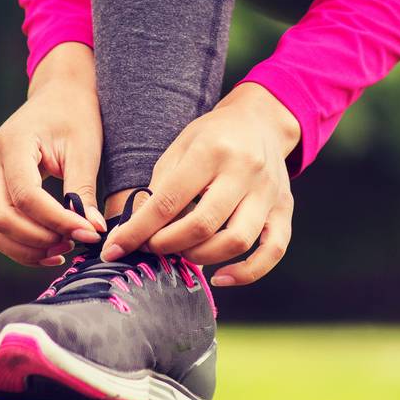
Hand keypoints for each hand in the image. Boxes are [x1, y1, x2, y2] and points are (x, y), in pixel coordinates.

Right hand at [0, 65, 109, 268]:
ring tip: (62, 251)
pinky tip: (48, 249)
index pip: (26, 195)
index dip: (55, 220)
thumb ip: (83, 191)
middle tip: (72, 245)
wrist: (60, 93)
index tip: (87, 233)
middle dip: (36, 239)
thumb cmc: (75, 115)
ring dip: (24, 248)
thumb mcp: (85, 148)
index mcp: (13, 142)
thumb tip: (93, 232)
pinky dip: (17, 243)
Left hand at [99, 83, 299, 286]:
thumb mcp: (181, 146)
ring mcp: (268, 191)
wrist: (261, 121)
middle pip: (204, 223)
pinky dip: (247, 273)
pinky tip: (221, 277)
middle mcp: (244, 170)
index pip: (169, 200)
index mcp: (212, 150)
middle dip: (168, 244)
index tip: (114, 250)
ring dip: (202, 257)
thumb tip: (135, 231)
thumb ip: (161, 187)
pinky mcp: (284, 209)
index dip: (139, 230)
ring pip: (237, 240)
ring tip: (184, 254)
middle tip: (152, 247)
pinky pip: (273, 251)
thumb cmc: (213, 136)